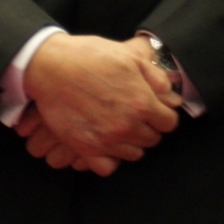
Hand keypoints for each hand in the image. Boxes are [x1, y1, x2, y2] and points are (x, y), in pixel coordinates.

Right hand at [19, 34, 181, 173]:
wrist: (51, 67)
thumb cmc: (90, 56)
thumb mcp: (129, 57)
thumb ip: (156, 79)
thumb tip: (172, 99)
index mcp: (142, 103)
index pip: (169, 123)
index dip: (163, 114)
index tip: (154, 109)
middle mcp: (128, 126)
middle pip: (152, 139)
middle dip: (148, 127)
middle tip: (134, 115)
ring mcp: (107, 140)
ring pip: (134, 154)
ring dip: (130, 142)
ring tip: (118, 127)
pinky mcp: (86, 149)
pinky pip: (108, 168)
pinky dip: (109, 159)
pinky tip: (105, 143)